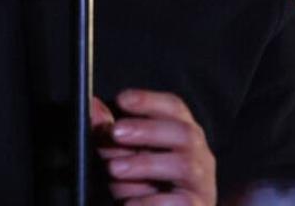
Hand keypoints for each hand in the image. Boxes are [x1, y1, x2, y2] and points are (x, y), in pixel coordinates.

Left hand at [93, 90, 216, 205]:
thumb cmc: (147, 187)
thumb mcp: (124, 158)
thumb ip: (110, 134)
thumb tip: (93, 106)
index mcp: (183, 135)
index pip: (174, 108)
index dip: (149, 100)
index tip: (121, 99)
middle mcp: (199, 155)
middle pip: (184, 132)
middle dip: (147, 129)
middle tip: (115, 133)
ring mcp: (201, 183)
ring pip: (183, 165)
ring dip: (145, 164)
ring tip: (114, 169)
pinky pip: (180, 202)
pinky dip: (150, 202)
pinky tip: (129, 203)